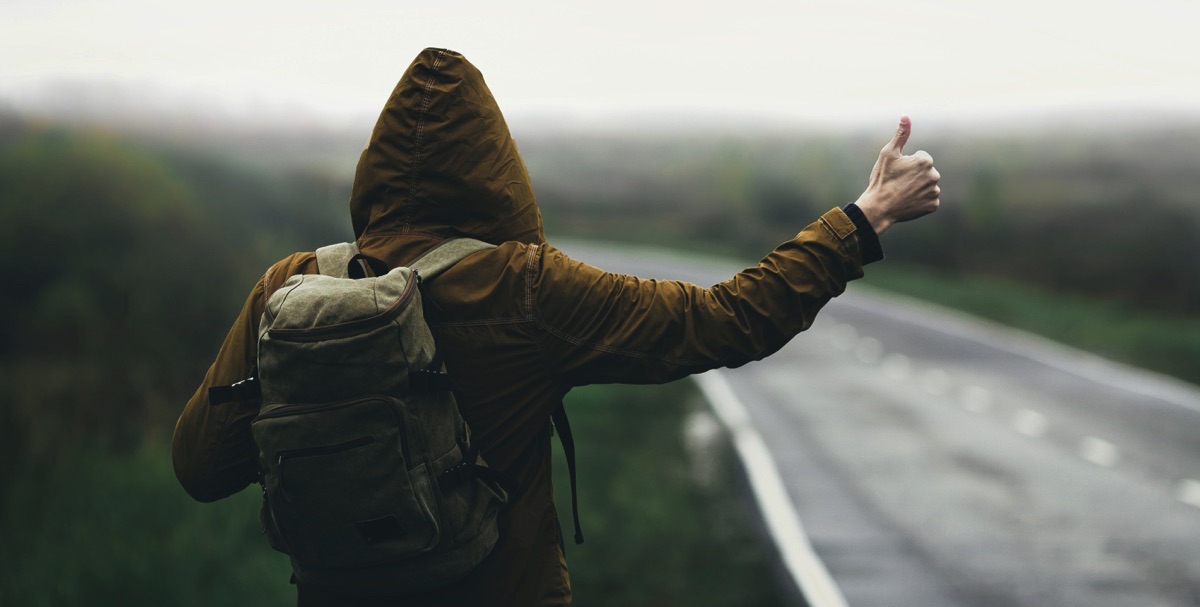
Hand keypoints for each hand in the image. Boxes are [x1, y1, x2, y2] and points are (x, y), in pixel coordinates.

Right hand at [853, 116, 939, 234]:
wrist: (879, 207)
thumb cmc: (882, 179)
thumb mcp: (888, 154)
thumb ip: (901, 134)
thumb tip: (905, 115)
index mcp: (925, 161)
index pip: (921, 158)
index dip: (907, 164)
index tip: (897, 172)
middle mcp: (934, 175)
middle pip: (926, 172)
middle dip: (915, 175)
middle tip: (899, 183)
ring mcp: (934, 191)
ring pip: (928, 185)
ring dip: (919, 188)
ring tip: (903, 193)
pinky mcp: (933, 205)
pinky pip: (929, 199)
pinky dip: (921, 200)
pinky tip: (909, 202)